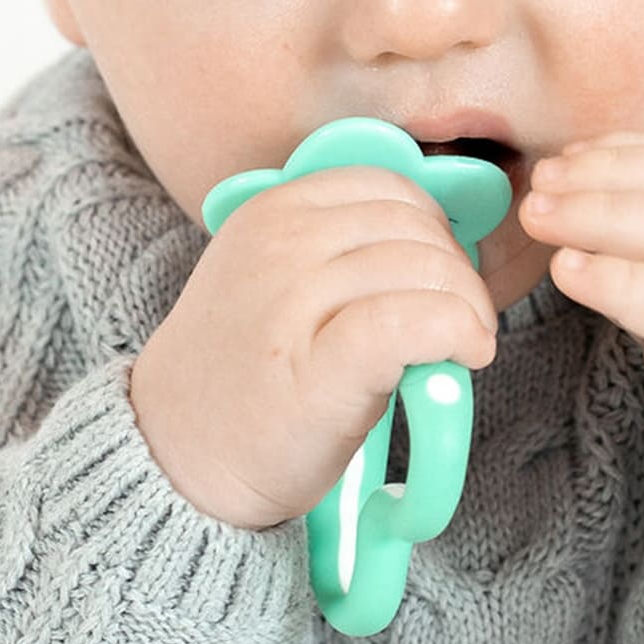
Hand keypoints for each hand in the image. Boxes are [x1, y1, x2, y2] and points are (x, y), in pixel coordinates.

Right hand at [128, 165, 498, 530]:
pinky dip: (454, 331)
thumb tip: (440, 245)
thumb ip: (338, 248)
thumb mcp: (274, 279)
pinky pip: (409, 323)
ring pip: (423, 269)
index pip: (390, 188)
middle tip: (463, 321)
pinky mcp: (318, 369)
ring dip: (466, 306)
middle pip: (414, 228)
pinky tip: (464, 354)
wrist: (177, 455)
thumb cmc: (244, 373)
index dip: (436, 229)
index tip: (441, 276)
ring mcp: (293, 303)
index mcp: (273, 210)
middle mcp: (281, 245)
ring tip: (462, 345)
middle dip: (458, 273)